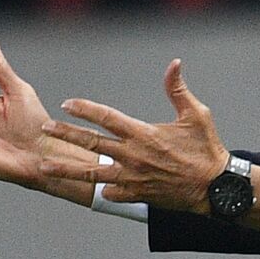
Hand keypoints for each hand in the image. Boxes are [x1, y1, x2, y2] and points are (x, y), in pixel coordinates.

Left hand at [39, 59, 228, 212]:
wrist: (215, 188)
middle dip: (65, 135)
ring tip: (45, 167)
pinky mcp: (137, 194)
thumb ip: (178, 90)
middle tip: (44, 128)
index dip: (84, 109)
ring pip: (91, 173)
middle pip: (90, 143)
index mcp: (143, 134)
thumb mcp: (196, 115)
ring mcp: (132, 178)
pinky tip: (90, 187)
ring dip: (66, 169)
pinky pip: (111, 193)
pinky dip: (101, 189)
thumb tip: (174, 63)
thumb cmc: (207, 149)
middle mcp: (132, 156)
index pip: (106, 117)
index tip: (67, 104)